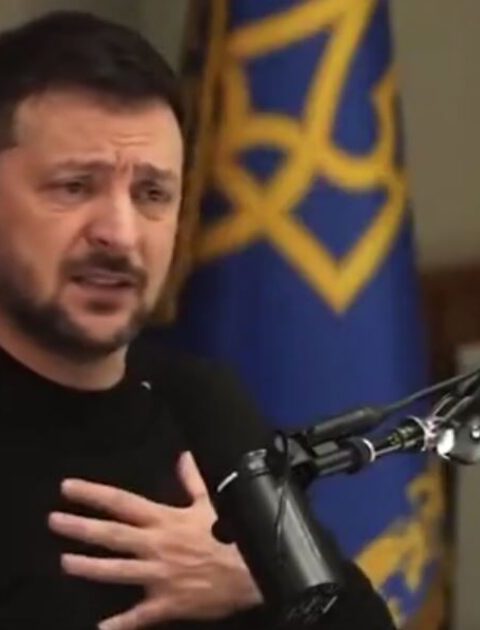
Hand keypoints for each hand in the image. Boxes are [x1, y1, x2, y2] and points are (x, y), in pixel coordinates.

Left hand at [48, 452, 261, 629]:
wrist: (254, 571)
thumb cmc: (231, 534)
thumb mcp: (211, 502)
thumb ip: (192, 480)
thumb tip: (183, 456)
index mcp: (165, 519)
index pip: (122, 502)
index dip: (93, 494)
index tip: (68, 488)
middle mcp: (156, 545)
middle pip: (112, 535)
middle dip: (80, 527)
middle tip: (54, 521)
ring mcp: (158, 576)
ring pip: (117, 571)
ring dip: (89, 567)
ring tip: (65, 562)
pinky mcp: (166, 603)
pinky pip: (138, 616)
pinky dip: (120, 624)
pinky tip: (100, 628)